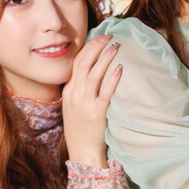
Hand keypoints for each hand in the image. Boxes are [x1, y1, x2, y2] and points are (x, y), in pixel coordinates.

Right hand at [62, 34, 121, 166]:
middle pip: (83, 63)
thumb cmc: (81, 130)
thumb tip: (90, 74)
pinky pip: (104, 93)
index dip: (88, 48)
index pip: (76, 63)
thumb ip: (79, 91)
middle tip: (109, 36)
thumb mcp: (73, 107)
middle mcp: (74, 94)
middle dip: (96, 47)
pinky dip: (111, 80)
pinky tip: (119, 70)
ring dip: (104, 58)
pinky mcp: (96, 113)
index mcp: (68, 91)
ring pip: (93, 74)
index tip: (99, 38)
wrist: (82, 152)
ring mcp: (84, 103)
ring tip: (115, 47)